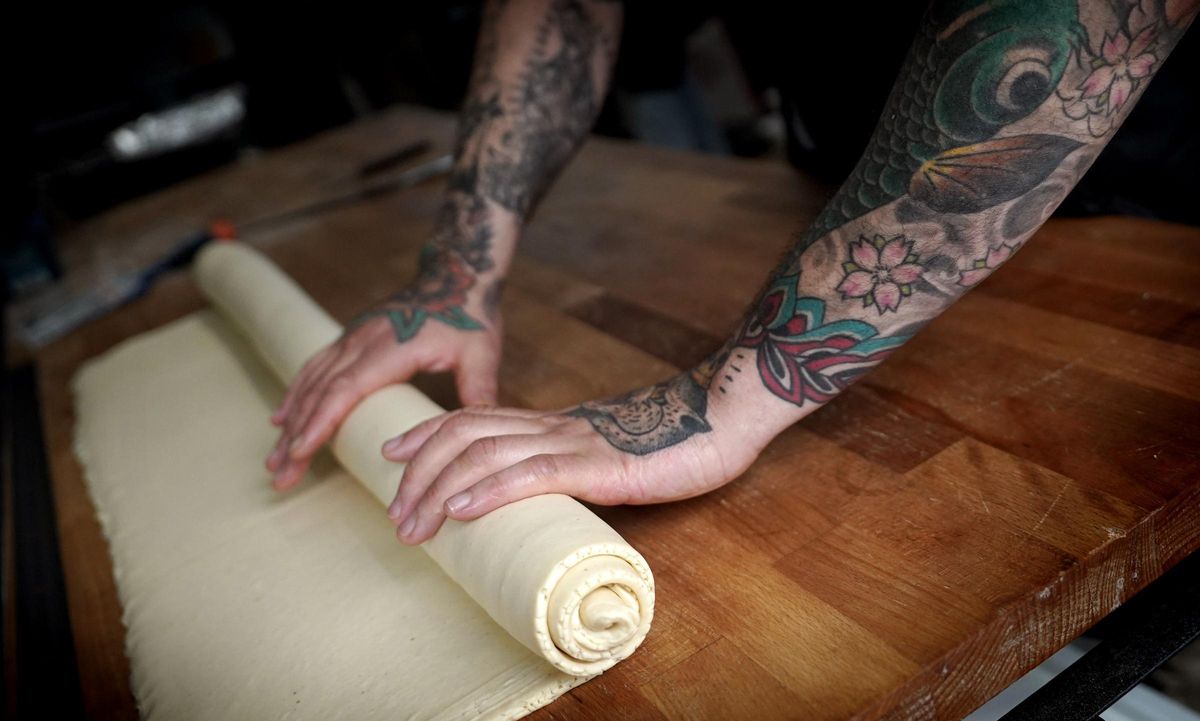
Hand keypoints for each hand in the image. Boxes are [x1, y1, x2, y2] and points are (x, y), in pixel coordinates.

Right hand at [267, 262, 501, 489]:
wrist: (456, 274)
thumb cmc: (470, 315)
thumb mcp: (482, 352)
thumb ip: (480, 389)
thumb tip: (483, 428)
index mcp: (390, 349)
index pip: (345, 390)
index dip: (319, 422)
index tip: (298, 452)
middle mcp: (362, 342)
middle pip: (319, 393)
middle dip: (295, 436)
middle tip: (279, 475)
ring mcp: (352, 338)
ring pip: (311, 382)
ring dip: (290, 421)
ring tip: (273, 460)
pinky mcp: (350, 338)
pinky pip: (315, 368)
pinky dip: (296, 394)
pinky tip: (282, 418)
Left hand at [381, 373, 758, 544]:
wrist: (721, 416)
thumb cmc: (672, 440)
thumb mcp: (606, 454)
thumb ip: (572, 466)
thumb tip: (543, 496)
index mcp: (552, 423)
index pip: (474, 418)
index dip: (427, 434)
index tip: (392, 455)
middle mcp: (552, 427)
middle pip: (464, 434)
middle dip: (419, 471)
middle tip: (394, 511)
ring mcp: (574, 442)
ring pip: (487, 453)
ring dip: (440, 489)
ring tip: (413, 523)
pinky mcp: (599, 466)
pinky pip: (534, 474)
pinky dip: (491, 491)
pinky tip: (463, 510)